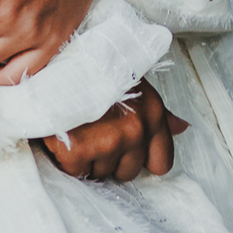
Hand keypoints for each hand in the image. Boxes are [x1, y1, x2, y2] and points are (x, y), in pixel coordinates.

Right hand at [40, 79, 188, 181]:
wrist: (51, 59)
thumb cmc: (91, 67)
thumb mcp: (131, 83)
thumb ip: (156, 112)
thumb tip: (181, 127)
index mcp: (152, 112)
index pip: (161, 161)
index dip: (141, 157)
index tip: (126, 148)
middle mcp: (135, 130)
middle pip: (127, 171)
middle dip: (109, 157)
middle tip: (93, 129)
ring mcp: (108, 142)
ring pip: (100, 173)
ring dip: (87, 157)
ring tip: (76, 127)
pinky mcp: (79, 150)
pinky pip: (76, 170)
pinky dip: (66, 157)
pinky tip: (63, 132)